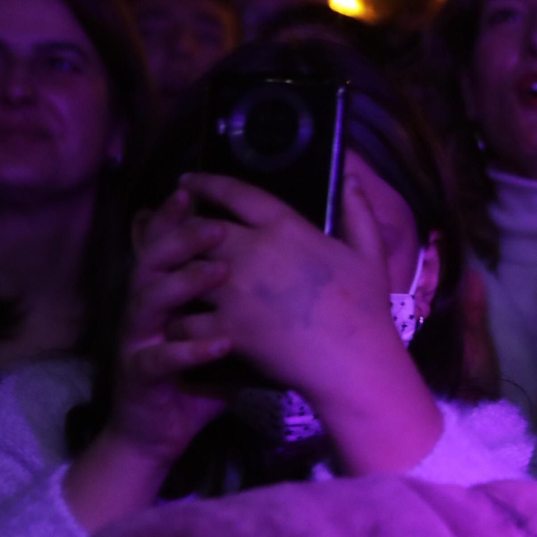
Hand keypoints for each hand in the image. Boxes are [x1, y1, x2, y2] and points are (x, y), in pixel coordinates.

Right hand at [106, 189, 235, 462]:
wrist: (162, 430)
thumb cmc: (199, 371)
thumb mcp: (221, 324)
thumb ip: (238, 292)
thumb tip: (281, 254)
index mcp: (164, 289)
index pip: (165, 242)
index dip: (176, 215)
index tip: (197, 188)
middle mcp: (146, 306)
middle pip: (153, 260)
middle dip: (182, 238)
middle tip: (216, 225)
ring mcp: (139, 339)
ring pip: (150, 300)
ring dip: (184, 283)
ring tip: (218, 271)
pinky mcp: (141, 375)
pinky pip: (162, 358)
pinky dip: (191, 349)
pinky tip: (221, 342)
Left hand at [173, 172, 399, 400]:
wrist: (354, 359)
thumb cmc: (366, 306)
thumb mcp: (370, 252)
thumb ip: (358, 211)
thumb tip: (350, 178)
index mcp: (284, 227)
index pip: (235, 193)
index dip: (207, 182)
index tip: (188, 180)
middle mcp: (251, 252)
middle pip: (198, 230)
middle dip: (182, 229)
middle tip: (171, 232)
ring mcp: (234, 291)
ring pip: (184, 272)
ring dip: (174, 274)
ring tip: (166, 277)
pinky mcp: (226, 327)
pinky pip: (185, 320)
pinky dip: (179, 322)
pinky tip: (178, 323)